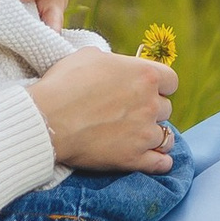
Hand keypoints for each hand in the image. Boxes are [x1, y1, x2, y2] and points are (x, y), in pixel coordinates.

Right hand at [31, 51, 175, 175]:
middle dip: (151, 110)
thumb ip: (114, 62)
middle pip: (166, 109)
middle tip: (131, 113)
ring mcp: (144, 133)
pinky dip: (158, 162)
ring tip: (140, 136)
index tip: (147, 90)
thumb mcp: (90, 56)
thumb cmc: (64, 84)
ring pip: (167, 137)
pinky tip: (150, 158)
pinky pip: (161, 164)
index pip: (171, 81)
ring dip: (155, 136)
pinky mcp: (134, 158)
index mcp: (144, 74)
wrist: (48, 119)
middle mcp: (150, 103)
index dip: (159, 86)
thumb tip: (116, 68)